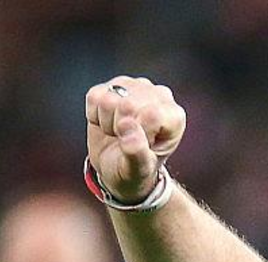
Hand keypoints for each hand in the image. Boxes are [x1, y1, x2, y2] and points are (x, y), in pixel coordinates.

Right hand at [85, 76, 185, 202]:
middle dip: (120, 129)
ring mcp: (136, 86)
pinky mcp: (112, 84)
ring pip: (108, 100)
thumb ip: (137, 152)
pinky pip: (94, 97)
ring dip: (107, 123)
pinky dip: (95, 115)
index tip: (142, 145)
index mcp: (174, 116)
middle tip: (128, 140)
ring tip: (119, 132)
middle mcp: (159, 95)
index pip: (151, 115)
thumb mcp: (139, 170)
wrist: (118, 165)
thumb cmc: (135, 170)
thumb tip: (126, 125)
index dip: (138, 134)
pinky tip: (108, 122)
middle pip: (127, 106)